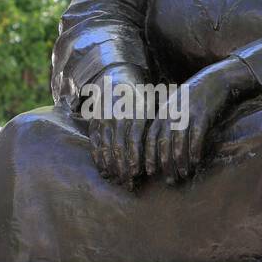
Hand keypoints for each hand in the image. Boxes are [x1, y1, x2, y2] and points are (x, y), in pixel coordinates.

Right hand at [84, 64, 149, 189]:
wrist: (115, 77)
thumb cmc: (140, 96)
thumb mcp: (151, 104)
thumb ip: (156, 124)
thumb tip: (167, 149)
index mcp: (135, 110)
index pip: (134, 138)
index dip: (135, 157)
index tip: (138, 173)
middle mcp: (117, 115)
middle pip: (119, 147)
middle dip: (123, 167)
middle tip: (129, 184)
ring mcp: (103, 119)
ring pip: (105, 147)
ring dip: (111, 167)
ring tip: (118, 181)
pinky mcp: (94, 123)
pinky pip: (95, 144)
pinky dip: (99, 159)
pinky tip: (105, 172)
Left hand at [144, 59, 254, 183]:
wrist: (214, 80)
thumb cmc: (194, 97)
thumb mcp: (175, 107)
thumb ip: (167, 123)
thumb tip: (162, 148)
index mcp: (162, 113)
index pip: (150, 138)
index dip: (148, 156)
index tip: (149, 172)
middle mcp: (171, 114)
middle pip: (163, 143)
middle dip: (165, 164)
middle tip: (169, 180)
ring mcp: (186, 114)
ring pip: (179, 142)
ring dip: (180, 161)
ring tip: (183, 174)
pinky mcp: (202, 114)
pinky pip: (196, 136)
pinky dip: (195, 151)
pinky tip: (196, 162)